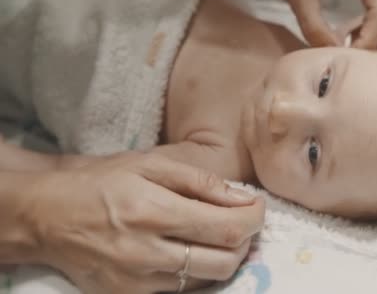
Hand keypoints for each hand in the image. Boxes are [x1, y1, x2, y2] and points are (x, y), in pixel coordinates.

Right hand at [23, 152, 263, 293]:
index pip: (226, 229)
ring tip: (215, 234)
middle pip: (225, 262)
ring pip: (208, 279)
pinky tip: (189, 250)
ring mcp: (138, 282)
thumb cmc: (103, 182)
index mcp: (153, 212)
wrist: (49, 216)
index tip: (257, 207)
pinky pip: (183, 290)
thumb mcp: (151, 165)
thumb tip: (244, 199)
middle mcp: (147, 253)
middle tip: (240, 221)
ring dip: (224, 256)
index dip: (254, 219)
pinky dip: (198, 270)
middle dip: (245, 240)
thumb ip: (201, 183)